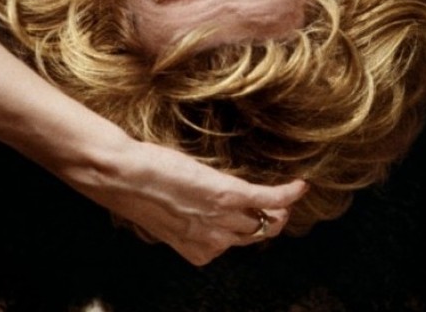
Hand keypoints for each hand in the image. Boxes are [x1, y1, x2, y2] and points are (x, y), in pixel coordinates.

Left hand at [74, 138, 308, 265]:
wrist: (126, 176)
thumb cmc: (135, 190)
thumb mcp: (160, 214)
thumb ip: (180, 219)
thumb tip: (187, 208)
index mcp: (196, 250)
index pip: (229, 246)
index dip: (240, 232)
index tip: (246, 221)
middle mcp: (213, 241)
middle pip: (252, 235)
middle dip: (267, 225)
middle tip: (277, 210)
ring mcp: (223, 219)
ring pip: (265, 221)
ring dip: (280, 211)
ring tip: (286, 198)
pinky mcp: (230, 195)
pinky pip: (269, 199)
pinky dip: (287, 193)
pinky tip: (300, 186)